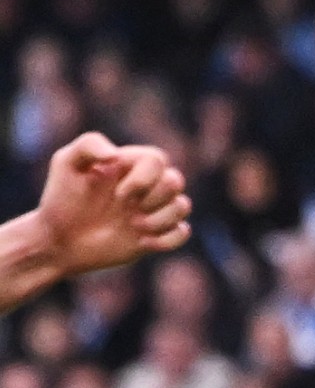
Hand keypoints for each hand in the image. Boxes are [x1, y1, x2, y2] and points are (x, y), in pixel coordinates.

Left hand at [34, 133, 189, 276]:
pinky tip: (143, 242)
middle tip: (123, 208)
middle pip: (176, 180)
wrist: (59, 239)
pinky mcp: (157, 235)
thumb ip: (89, 145)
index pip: (157, 159)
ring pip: (183, 206)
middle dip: (154, 198)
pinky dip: (167, 239)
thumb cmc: (61, 198)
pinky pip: (182, 232)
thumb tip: (116, 155)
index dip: (144, 178)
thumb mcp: (66, 163)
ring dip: (160, 219)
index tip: (117, 193)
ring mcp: (153, 211)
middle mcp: (146, 186)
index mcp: (130, 165)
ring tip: (134, 226)